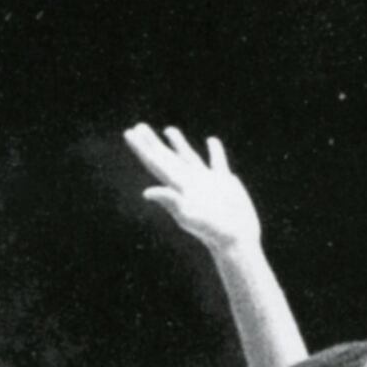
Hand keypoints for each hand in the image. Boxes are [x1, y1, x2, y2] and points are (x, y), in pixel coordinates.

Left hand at [124, 124, 260, 253]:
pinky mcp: (225, 183)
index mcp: (179, 186)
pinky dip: (215, 151)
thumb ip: (171, 201)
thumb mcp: (190, 216)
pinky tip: (211, 141)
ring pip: (189, 157)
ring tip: (169, 130)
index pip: (156, 162)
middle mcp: (190, 182)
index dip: (142, 148)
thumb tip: (147, 192)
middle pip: (167, 158)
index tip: (130, 133)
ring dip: (178, 144)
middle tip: (139, 127)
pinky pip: (217, 161)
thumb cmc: (213, 231)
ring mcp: (207, 181)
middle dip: (152, 143)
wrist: (237, 239)